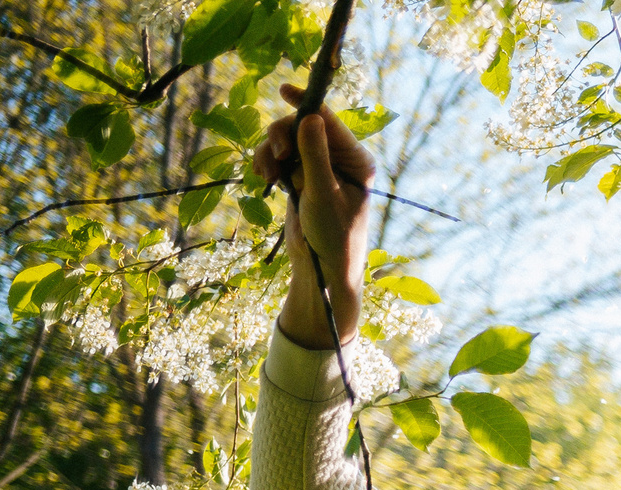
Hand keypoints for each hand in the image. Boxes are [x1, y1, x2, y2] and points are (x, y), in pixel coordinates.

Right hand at [255, 89, 373, 348]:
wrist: (321, 268)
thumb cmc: (332, 236)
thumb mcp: (322, 194)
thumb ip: (314, 156)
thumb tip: (310, 117)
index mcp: (356, 160)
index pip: (329, 122)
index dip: (306, 104)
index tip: (285, 91)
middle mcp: (340, 159)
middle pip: (302, 125)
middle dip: (282, 137)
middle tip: (275, 157)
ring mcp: (318, 166)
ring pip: (285, 140)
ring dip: (271, 153)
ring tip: (268, 175)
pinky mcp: (301, 176)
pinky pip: (278, 156)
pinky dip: (268, 163)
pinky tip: (265, 178)